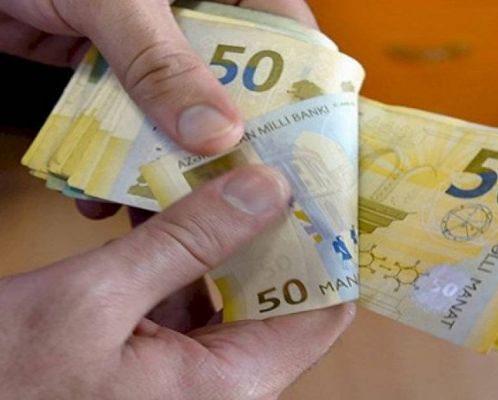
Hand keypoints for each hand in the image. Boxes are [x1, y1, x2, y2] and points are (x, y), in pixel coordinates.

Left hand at [0, 0, 317, 217]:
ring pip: (182, 108)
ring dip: (166, 158)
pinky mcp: (116, 62)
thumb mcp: (112, 0)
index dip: (297, 93)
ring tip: (160, 206)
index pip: (286, 33)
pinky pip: (132, 114)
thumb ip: (160, 62)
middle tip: (229, 192)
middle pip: (235, 84)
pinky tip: (102, 189)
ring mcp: (156, 40)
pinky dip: (118, 151)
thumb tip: (215, 135)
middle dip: (225, 142)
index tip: (292, 151)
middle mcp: (198, 10)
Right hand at [0, 166, 354, 398]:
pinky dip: (185, 252)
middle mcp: (226, 381)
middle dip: (272, 225)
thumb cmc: (11, 379)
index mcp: (230, 382)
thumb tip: (268, 188)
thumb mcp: (95, 299)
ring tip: (221, 171)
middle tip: (270, 160)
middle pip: (281, 293)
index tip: (323, 184)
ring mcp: (194, 370)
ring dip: (224, 231)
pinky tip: (168, 208)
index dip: (329, 245)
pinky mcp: (162, 357)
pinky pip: (193, 295)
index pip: (323, 309)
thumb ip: (187, 242)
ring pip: (234, 287)